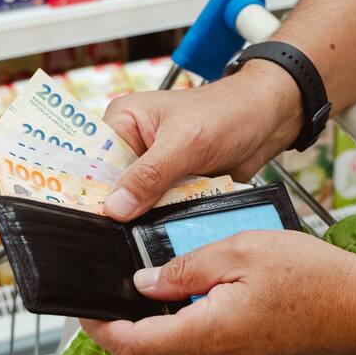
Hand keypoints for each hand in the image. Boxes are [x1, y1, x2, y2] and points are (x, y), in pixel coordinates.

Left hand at [80, 230, 355, 354]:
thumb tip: (143, 282)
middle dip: (113, 333)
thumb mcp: (241, 250)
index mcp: (206, 333)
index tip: (84, 303)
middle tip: (103, 297)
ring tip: (138, 288)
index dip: (98, 329)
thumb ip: (185, 268)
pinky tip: (180, 294)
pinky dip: (171, 328)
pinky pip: (192, 351)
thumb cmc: (314, 277)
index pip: (131, 347)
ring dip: (142, 331)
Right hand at [101, 61, 302, 219]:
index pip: (91, 162)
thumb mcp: (185, 143)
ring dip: (142, 220)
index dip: (87, 191)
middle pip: (110, 188)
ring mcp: (153, 170)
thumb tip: (114, 208)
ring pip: (135, 205)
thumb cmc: (227, 113)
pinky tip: (160, 235)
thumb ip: (149, 175)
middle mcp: (132, 146)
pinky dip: (162, 221)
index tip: (86, 221)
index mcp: (123, 121)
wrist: (269, 121)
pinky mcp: (172, 187)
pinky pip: (158, 211)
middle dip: (117, 212)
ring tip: (137, 240)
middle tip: (112, 239)